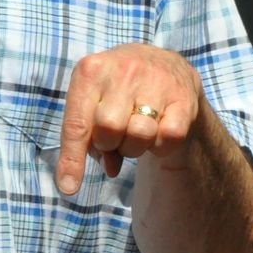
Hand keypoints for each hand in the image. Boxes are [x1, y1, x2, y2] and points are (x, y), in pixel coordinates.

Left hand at [57, 44, 202, 194]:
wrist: (161, 63)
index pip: (77, 123)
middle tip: (116, 136)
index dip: (72, 158)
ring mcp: (157, 80)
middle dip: (110, 143)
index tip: (68, 188)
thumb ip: (91, 140)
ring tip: (136, 131)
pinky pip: (169, 137)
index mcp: (92, 70)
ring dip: (135, 146)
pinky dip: (162, 145)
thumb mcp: (93, 103)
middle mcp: (123, 70)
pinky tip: (158, 131)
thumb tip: (110, 168)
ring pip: (140, 134)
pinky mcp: (184, 96)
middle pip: (108, 129)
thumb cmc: (116, 92)